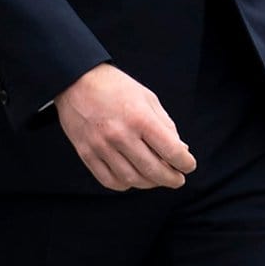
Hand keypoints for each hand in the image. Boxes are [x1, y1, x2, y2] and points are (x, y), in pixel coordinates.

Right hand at [55, 63, 195, 190]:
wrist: (76, 80)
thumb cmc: (116, 87)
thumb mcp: (147, 98)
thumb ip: (165, 125)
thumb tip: (181, 150)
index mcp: (140, 118)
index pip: (171, 151)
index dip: (185, 163)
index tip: (188, 166)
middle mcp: (121, 135)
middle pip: (153, 171)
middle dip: (171, 179)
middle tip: (177, 179)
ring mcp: (101, 146)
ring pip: (132, 180)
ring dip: (149, 184)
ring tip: (156, 179)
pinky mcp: (86, 153)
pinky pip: (109, 180)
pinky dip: (125, 185)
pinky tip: (132, 178)